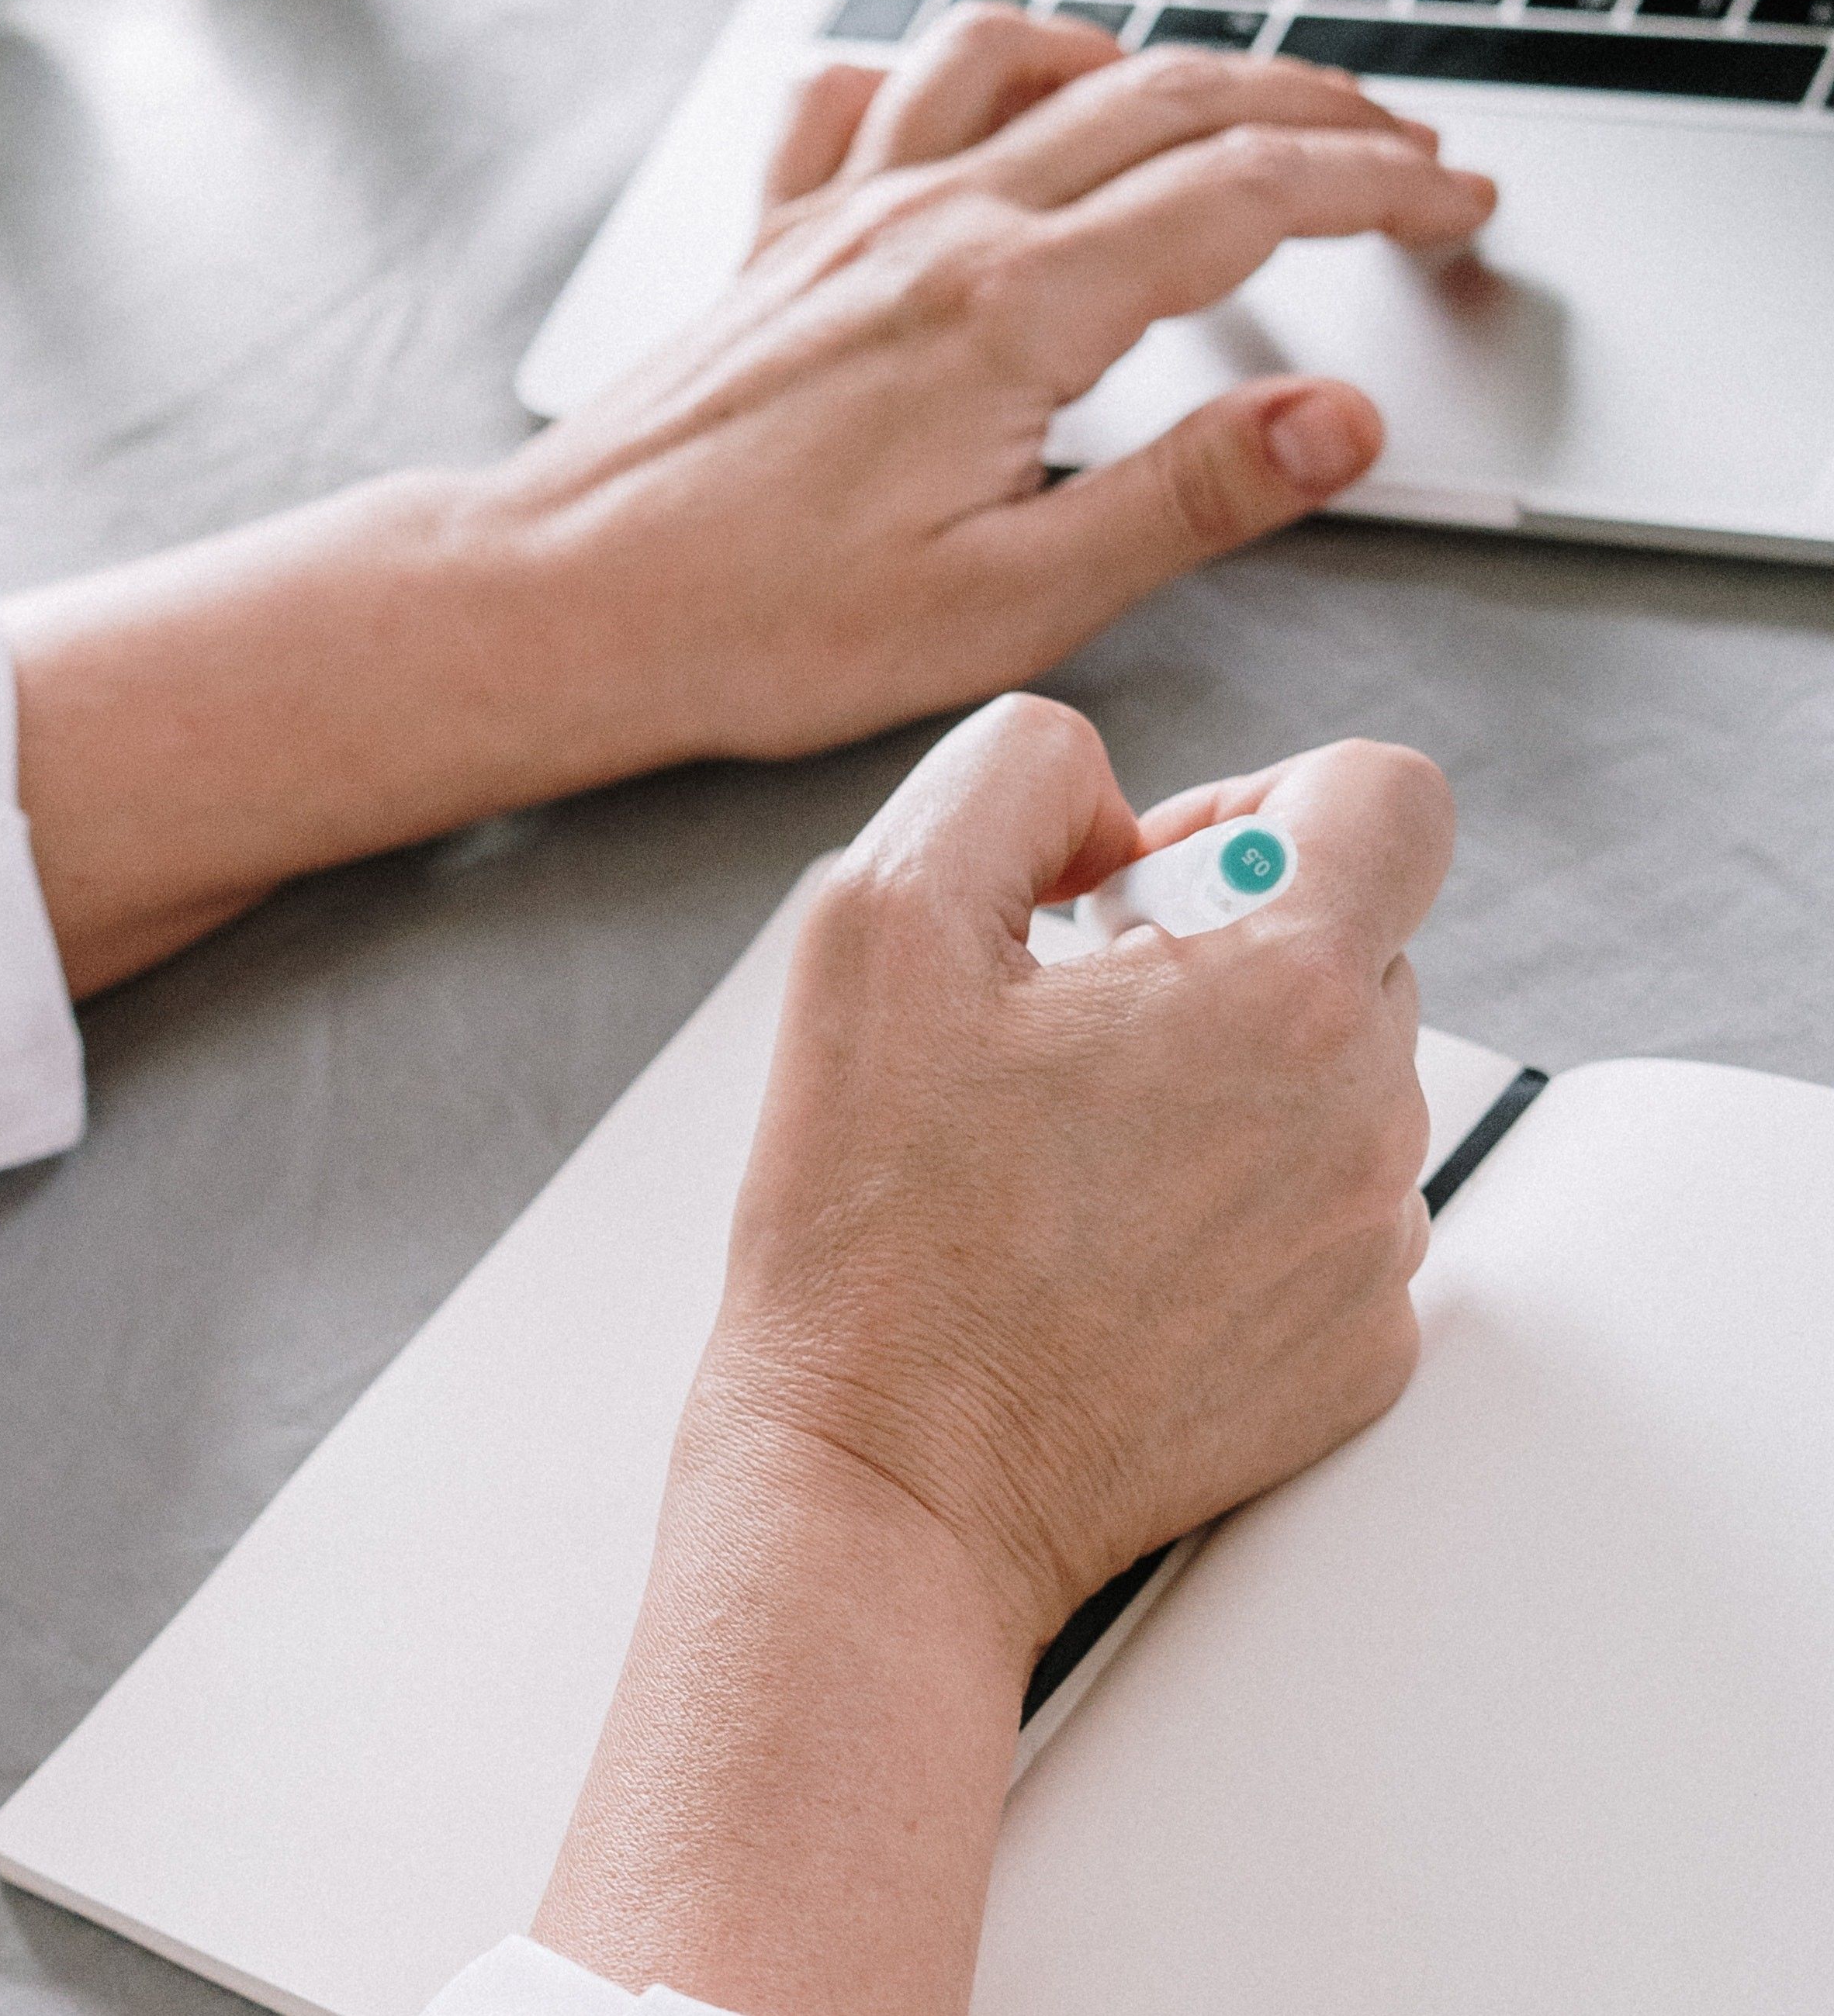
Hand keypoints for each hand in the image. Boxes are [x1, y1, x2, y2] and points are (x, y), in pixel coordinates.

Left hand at [476, 11, 1496, 770]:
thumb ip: (1187, 497)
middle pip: (1164, 101)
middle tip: (1406, 154)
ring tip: (1227, 102)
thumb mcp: (1011, 602)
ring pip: (1023, 60)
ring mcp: (842, 215)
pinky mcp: (775, 240)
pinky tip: (982, 102)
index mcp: (1009, 309)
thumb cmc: (758, 623)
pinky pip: (866, 91)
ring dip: (1147, 58)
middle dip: (1312, 111)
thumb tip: (1340, 419)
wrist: (564, 600)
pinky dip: (950, 68)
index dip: (1379, 185)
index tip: (1459, 202)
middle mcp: (928, 225)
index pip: (1247, 193)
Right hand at [705, 694, 1444, 1646]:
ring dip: (1226, 1077)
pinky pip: (1329, 1214)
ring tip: (1065, 1151)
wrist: (886, 1482)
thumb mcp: (875, 916)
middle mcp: (1364, 1121)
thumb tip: (1109, 805)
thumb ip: (1014, 775)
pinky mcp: (1357, 1358)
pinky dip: (1234, 1203)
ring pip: (1339, 1080)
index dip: (1257, 802)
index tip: (1148, 882)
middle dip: (1215, 950)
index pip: (1388, 797)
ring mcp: (1371, 1251)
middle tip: (1061, 1032)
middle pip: (1351, 938)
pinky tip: (1101, 1245)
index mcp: (1281, 995)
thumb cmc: (870, 1227)